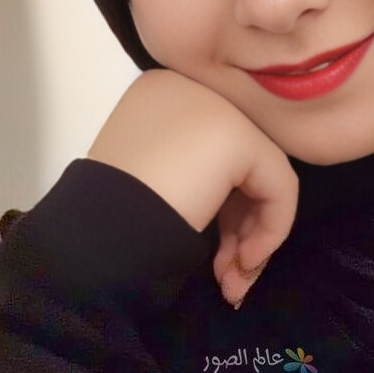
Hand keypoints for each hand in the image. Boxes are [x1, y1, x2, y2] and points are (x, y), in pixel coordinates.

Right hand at [88, 69, 298, 307]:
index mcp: (164, 94)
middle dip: (239, 227)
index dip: (222, 206)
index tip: (215, 253)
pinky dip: (271, 228)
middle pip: (239, 162)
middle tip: (230, 276)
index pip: (213, 149)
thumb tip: (233, 200)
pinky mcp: (239, 135)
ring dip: (251, 237)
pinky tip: (244, 263)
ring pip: (261, 174)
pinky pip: (278, 185)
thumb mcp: (152, 178)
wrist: (95, 232)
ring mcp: (217, 106)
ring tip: (234, 283)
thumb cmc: (112, 215)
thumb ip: (193, 174)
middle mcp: (192, 88)